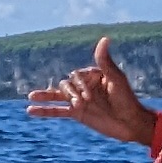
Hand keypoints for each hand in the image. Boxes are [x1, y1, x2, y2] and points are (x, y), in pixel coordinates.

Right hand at [25, 39, 160, 146]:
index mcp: (93, 75)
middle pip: (67, 85)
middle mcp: (84, 86)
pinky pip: (57, 111)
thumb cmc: (127, 99)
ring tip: (30, 96)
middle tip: (83, 103)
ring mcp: (79, 101)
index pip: (77, 75)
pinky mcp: (76, 114)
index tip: (90, 96)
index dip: (81, 84)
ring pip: (57, 95)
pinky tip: (30, 110)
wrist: (131, 123)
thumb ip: (104, 61)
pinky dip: (44, 111)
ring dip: (45, 96)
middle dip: (72, 93)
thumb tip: (104, 38)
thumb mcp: (116, 78)